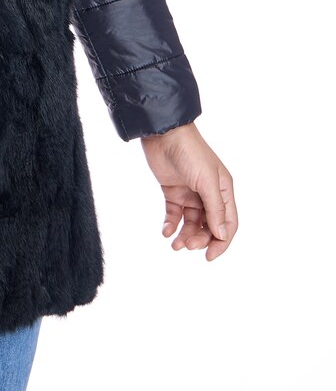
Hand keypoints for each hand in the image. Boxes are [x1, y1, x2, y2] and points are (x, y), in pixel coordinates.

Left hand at [139, 121, 236, 260]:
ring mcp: (191, 193)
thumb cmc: (190, 152)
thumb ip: (214, 208)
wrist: (163, 134)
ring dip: (185, 235)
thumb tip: (221, 235)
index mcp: (224, 190)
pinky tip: (166, 231)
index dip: (221, 242)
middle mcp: (209, 194)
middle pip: (209, 225)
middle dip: (200, 238)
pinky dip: (171, 224)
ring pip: (191, 222)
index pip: (228, 223)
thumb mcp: (207, 181)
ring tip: (175, 244)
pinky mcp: (173, 190)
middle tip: (186, 246)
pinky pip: (174, 213)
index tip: (209, 256)